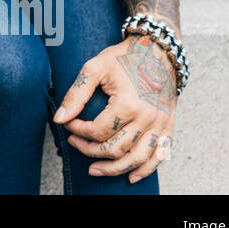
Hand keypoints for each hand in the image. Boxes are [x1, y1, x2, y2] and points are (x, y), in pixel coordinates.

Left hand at [54, 35, 176, 183]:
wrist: (157, 51)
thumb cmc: (124, 57)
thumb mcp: (94, 68)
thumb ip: (76, 94)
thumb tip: (60, 118)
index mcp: (128, 104)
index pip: (97, 130)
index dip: (77, 130)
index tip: (68, 124)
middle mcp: (147, 118)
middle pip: (115, 148)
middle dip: (89, 150)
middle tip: (75, 143)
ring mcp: (160, 125)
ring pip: (136, 159)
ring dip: (114, 169)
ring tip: (95, 170)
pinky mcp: (168, 126)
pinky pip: (159, 156)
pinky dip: (145, 170)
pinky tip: (130, 176)